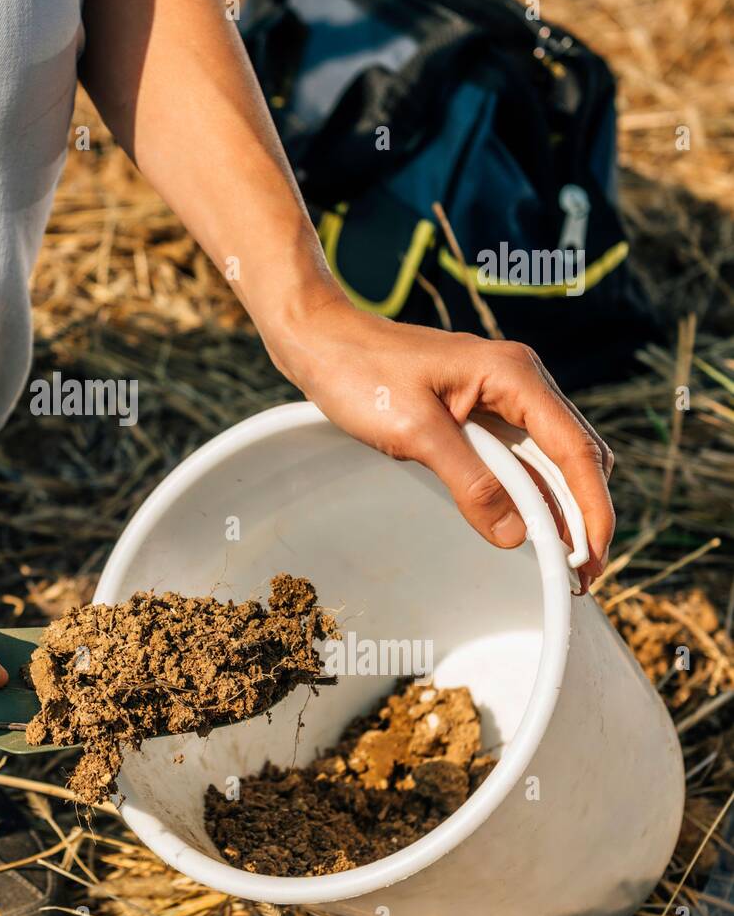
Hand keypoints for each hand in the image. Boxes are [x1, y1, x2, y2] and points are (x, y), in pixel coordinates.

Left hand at [265, 295, 614, 588]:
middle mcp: (519, 381)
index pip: (574, 448)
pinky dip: (527, 492)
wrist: (322, 341)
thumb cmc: (361, 372)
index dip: (591, 507)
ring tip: (562, 561)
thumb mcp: (415, 432)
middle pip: (573, 455)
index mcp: (514, 374)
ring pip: (549, 459)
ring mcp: (501, 395)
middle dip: (582, 514)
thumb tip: (516, 535)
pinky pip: (517, 456)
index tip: (593, 556)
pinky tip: (528, 526)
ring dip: (557, 507)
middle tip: (581, 574)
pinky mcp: (480, 410)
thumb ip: (469, 482)